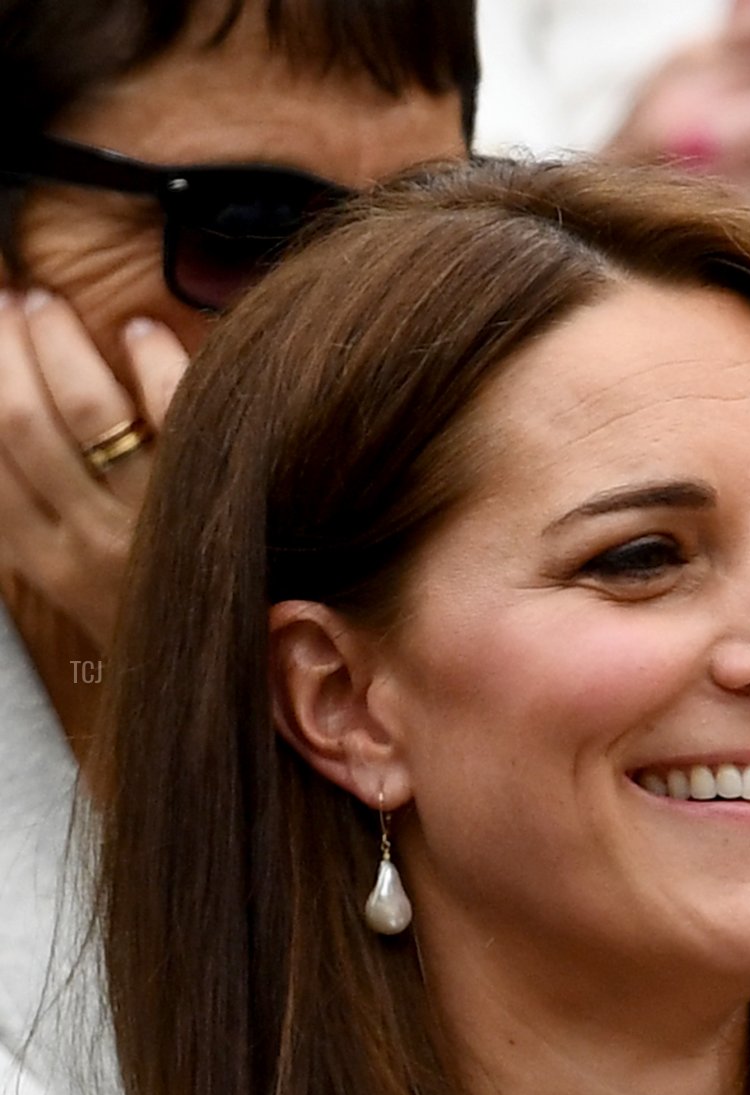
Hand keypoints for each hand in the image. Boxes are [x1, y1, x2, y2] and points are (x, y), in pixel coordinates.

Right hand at [0, 290, 187, 649]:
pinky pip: (173, 411)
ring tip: (49, 307)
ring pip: (86, 410)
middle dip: (7, 349)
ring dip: (59, 343)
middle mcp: (93, 543)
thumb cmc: (168, 614)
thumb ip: (42, 528)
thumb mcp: (86, 588)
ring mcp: (155, 522)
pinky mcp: (215, 500)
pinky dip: (150, 361)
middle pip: (22, 423)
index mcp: (50, 563)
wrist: (260, 673)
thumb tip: (8, 450)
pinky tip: (139, 335)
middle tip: (10, 302)